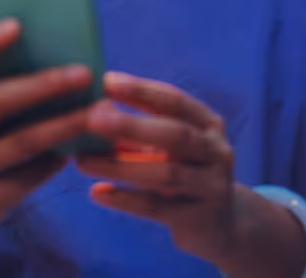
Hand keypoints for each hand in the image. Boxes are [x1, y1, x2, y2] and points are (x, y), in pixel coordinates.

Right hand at [0, 18, 94, 236]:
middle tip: (85, 72)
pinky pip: (31, 176)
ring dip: (66, 123)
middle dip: (44, 84)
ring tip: (101, 111)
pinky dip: (61, 157)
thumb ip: (3, 82)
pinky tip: (88, 145)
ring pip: (23, 141)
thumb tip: (59, 50)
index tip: (17, 24)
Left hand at [76, 72, 237, 263]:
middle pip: (175, 134)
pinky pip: (157, 208)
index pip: (175, 101)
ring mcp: (213, 187)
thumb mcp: (172, 145)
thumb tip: (95, 107)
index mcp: (209, 124)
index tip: (106, 81)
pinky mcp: (200, 219)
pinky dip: (125, 199)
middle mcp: (217, 152)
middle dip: (132, 126)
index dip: (141, 90)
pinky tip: (97, 192)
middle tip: (93, 118)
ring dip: (120, 166)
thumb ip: (142, 126)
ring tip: (82, 161)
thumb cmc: (185, 170)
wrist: (223, 225)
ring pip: (166, 173)